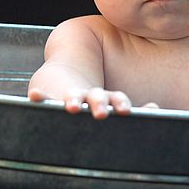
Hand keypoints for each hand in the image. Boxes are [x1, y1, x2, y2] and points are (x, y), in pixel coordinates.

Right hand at [29, 87, 158, 119]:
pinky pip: (43, 95)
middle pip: (98, 98)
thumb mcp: (113, 105)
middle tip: (102, 112)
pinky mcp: (51, 94)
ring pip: (75, 97)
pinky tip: (35, 96)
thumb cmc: (96, 100)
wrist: (67, 75)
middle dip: (101, 103)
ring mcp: (72, 96)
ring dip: (73, 100)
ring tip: (71, 107)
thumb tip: (154, 109)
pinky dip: (39, 96)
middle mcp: (90, 96)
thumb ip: (129, 110)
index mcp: (108, 98)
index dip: (121, 105)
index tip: (126, 110)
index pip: (117, 101)